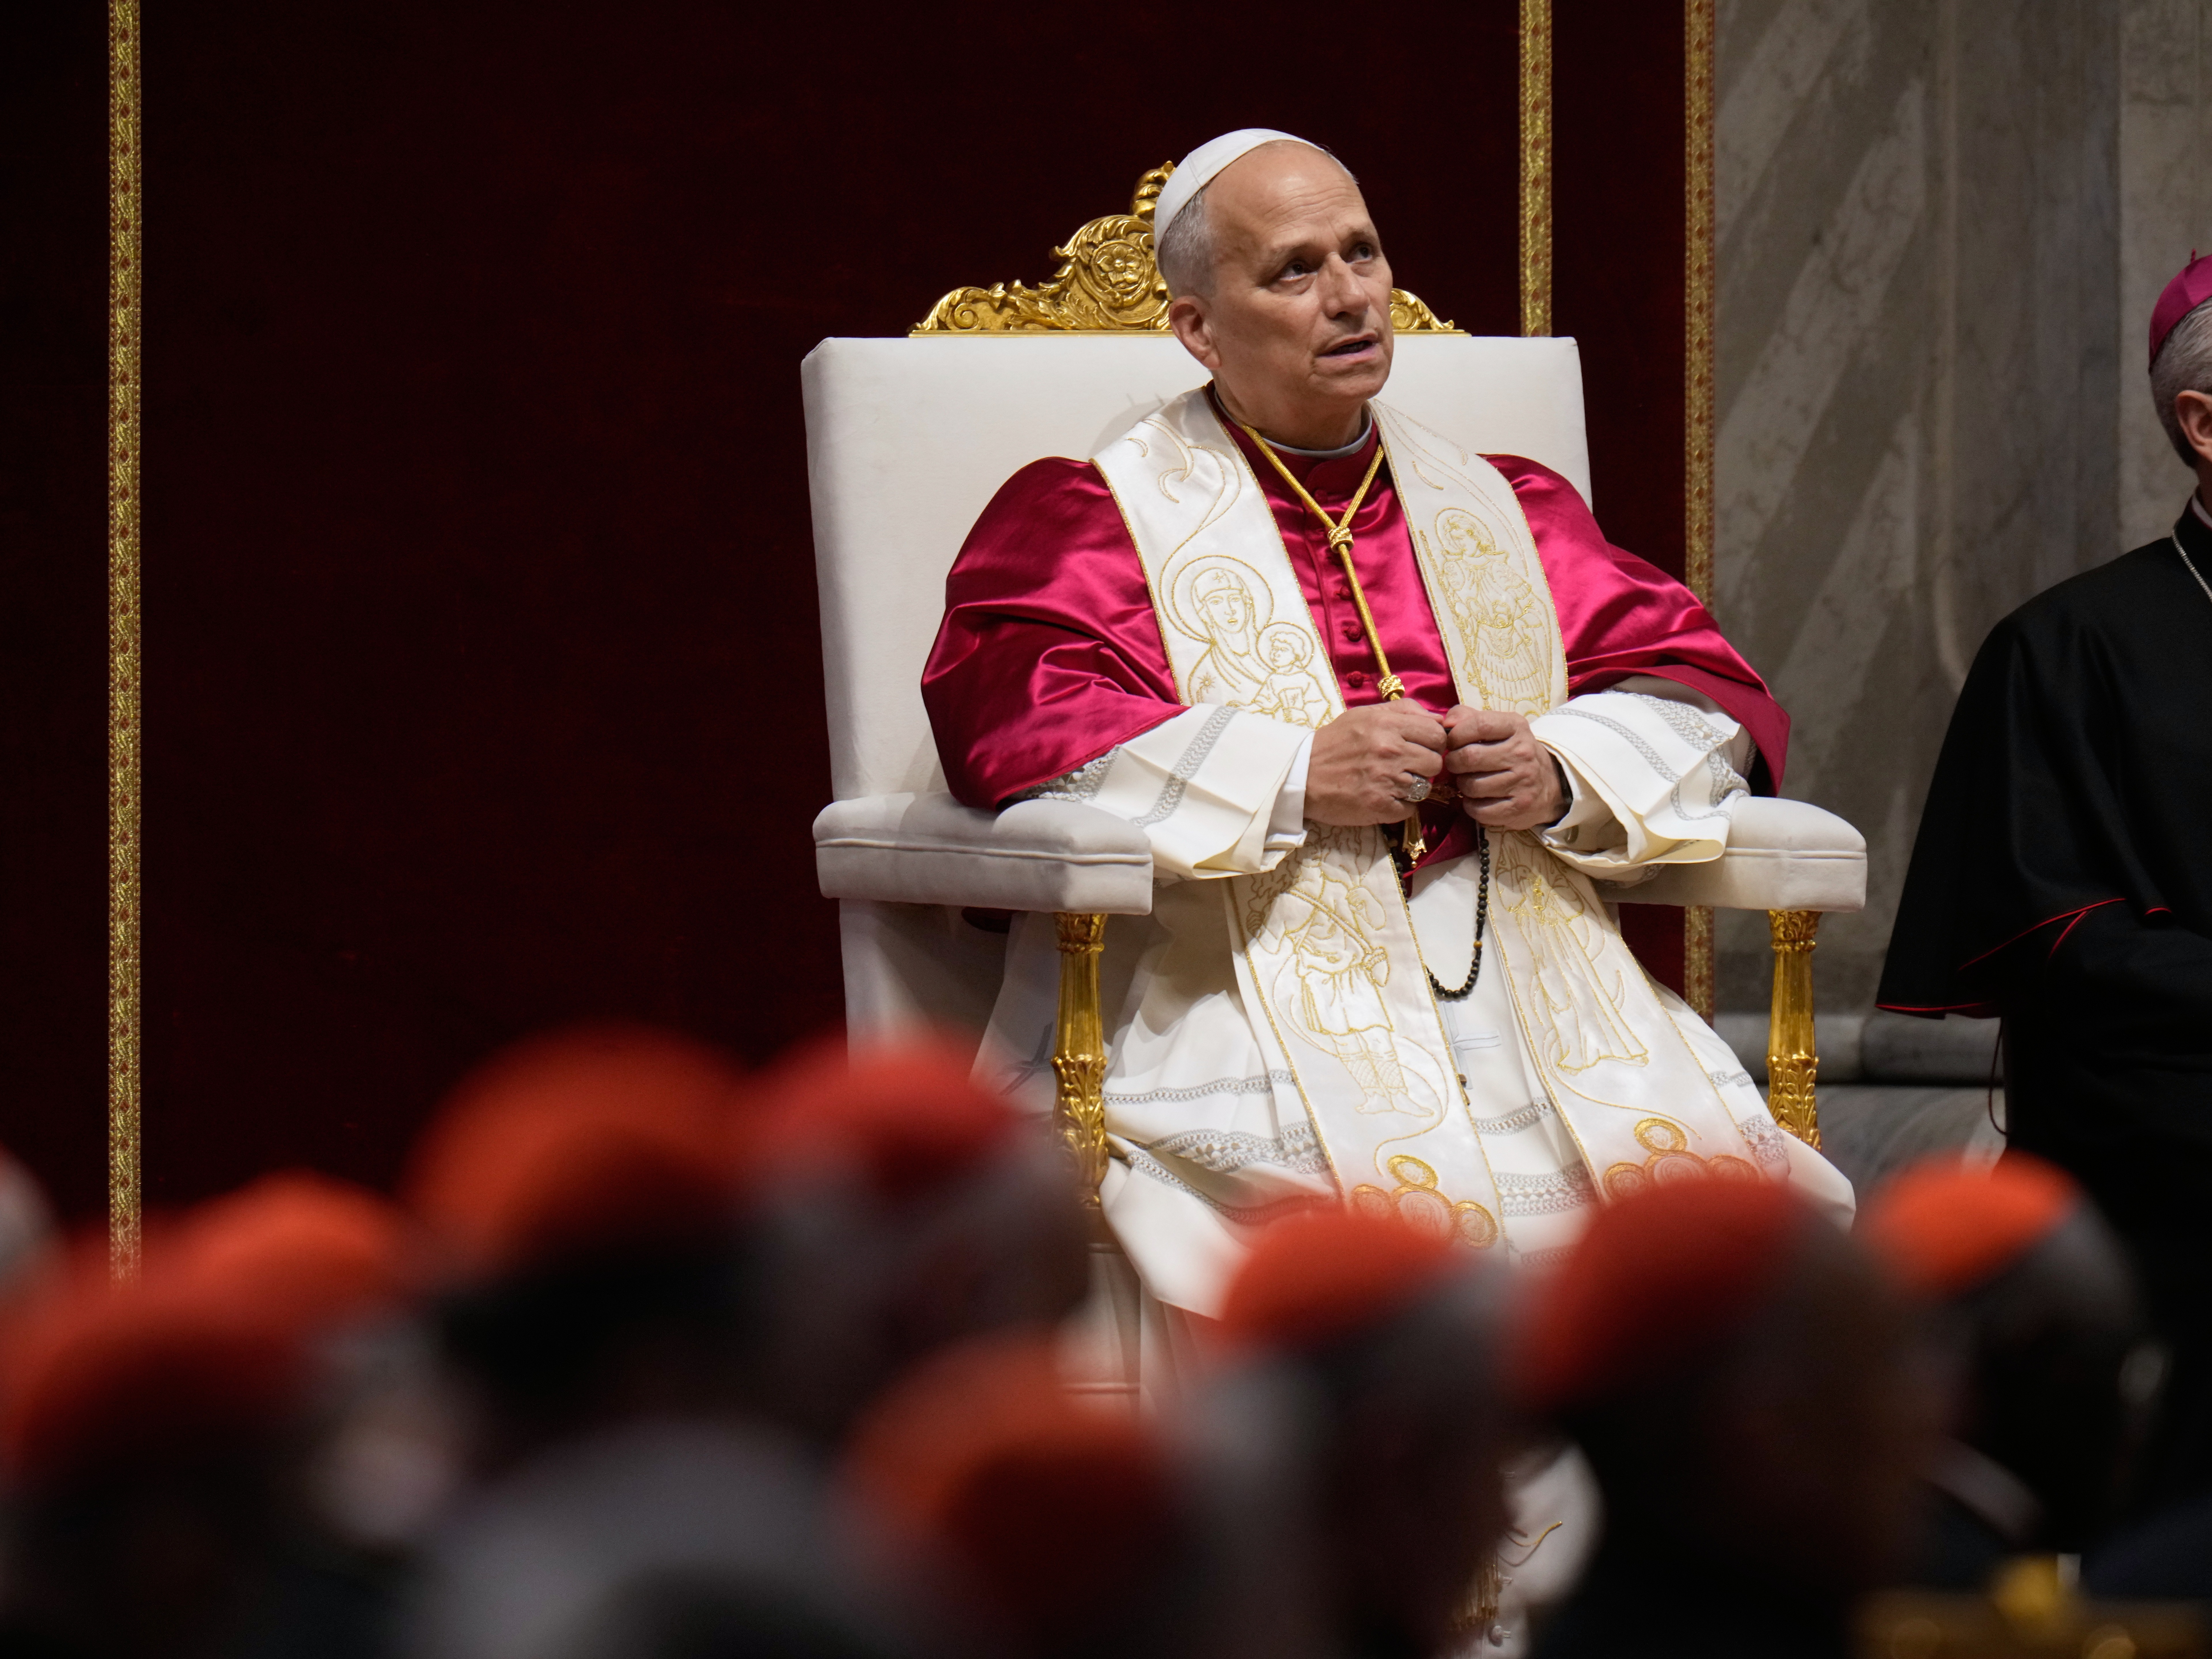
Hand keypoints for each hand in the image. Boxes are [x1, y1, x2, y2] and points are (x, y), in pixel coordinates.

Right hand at [1306, 703, 1447, 824]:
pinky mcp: (1381, 807)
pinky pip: (1410, 809)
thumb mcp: (1365, 715)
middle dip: (1424, 766)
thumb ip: (1404, 711)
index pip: (1437, 734)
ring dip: (1412, 787)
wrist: (1300, 775)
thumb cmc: (1334, 743)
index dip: (1433, 742)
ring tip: (1390, 782)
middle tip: (1404, 766)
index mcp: (1387, 725)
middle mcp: (1390, 751)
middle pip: (1436, 762)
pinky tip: (1382, 797)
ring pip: (1426, 787)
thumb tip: (1440, 719)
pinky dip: (1400, 806)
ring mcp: (1386, 781)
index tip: (1420, 747)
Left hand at [1444, 706, 1566, 830]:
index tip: (1452, 742)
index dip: (1457, 734)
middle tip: (1455, 764)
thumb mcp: (1497, 728)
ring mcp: (1523, 781)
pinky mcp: (1519, 807)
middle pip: (1470, 757)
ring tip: (1469, 781)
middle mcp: (1523, 753)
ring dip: (1462, 785)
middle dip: (1453, 762)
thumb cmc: (1510, 751)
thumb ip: (1468, 718)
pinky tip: (1477, 799)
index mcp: (1516, 727)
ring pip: (1472, 785)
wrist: (1547, 783)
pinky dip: (1471, 806)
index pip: (1480, 724)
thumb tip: (1446, 724)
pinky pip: (1479, 809)